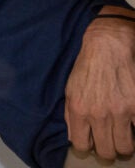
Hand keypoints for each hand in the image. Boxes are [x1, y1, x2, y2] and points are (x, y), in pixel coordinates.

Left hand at [65, 12, 134, 159]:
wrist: (107, 47)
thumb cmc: (86, 68)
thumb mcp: (69, 90)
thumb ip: (70, 116)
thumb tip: (73, 137)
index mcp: (79, 111)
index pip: (81, 145)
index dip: (88, 147)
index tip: (93, 142)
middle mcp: (98, 114)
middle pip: (106, 151)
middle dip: (108, 150)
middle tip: (111, 142)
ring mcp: (120, 111)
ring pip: (125, 147)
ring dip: (124, 145)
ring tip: (123, 136)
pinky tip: (131, 123)